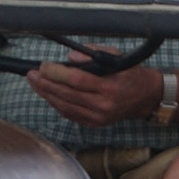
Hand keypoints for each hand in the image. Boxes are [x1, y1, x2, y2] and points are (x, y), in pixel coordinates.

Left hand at [25, 52, 156, 127]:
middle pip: (66, 95)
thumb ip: (92, 55)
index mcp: (109, 87)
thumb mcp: (115, 57)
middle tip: (32, 75)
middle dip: (45, 84)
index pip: (76, 80)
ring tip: (35, 84)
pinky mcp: (95, 124)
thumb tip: (69, 57)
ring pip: (65, 107)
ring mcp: (98, 117)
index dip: (57, 73)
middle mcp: (103, 105)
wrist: (146, 97)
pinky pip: (70, 115)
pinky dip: (56, 104)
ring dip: (47, 95)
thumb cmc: (130, 74)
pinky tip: (48, 95)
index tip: (44, 66)